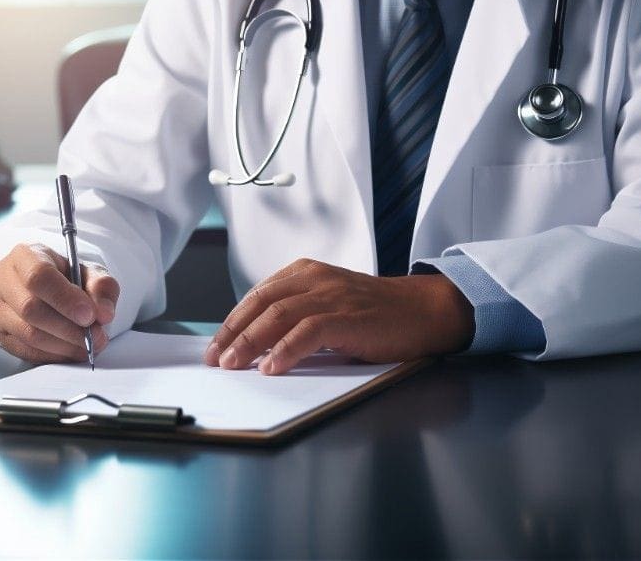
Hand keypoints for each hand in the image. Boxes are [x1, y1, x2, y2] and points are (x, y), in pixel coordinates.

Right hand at [0, 243, 119, 363]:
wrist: (50, 288)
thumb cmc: (68, 277)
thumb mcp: (90, 272)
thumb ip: (101, 287)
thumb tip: (104, 314)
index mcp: (25, 256)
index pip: (38, 276)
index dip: (65, 299)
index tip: (90, 316)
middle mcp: (4, 280)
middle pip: (30, 308)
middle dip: (68, 327)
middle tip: (96, 336)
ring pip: (27, 333)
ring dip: (63, 345)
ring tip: (89, 345)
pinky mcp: (0, 333)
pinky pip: (25, 350)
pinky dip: (53, 355)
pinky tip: (72, 351)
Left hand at [204, 258, 474, 375]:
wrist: (424, 310)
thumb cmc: (377, 314)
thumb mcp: (330, 305)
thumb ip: (298, 316)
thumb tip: (258, 346)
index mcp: (307, 272)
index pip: (258, 294)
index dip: (233, 321)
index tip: (216, 345)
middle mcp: (316, 278)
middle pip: (261, 303)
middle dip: (233, 333)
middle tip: (216, 359)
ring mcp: (332, 296)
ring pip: (278, 315)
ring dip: (251, 343)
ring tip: (234, 365)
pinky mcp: (348, 317)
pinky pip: (308, 332)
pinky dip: (285, 350)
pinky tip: (272, 368)